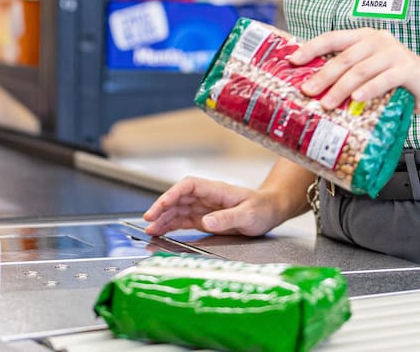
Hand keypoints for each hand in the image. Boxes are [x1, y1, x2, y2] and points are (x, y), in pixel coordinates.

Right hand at [142, 176, 286, 236]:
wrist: (271, 211)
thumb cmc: (263, 209)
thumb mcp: (249, 215)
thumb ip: (228, 218)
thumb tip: (206, 222)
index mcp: (216, 190)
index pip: (188, 187)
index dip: (172, 195)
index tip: (160, 206)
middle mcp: (207, 197)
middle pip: (178, 198)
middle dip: (161, 208)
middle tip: (148, 221)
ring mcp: (204, 207)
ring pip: (178, 209)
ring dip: (163, 218)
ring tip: (150, 230)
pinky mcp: (205, 219)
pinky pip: (184, 220)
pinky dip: (171, 225)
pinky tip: (161, 232)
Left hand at [288, 27, 419, 115]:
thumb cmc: (396, 80)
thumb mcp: (371, 72)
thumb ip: (350, 73)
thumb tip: (315, 90)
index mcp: (365, 37)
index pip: (333, 38)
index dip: (312, 48)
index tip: (293, 60)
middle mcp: (378, 40)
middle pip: (344, 57)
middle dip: (323, 75)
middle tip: (307, 91)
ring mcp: (394, 53)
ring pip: (361, 69)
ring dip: (341, 87)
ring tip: (327, 103)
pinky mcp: (407, 68)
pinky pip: (385, 79)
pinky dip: (369, 89)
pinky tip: (357, 99)